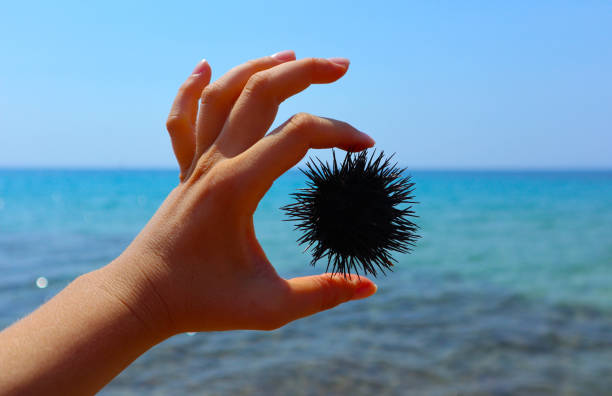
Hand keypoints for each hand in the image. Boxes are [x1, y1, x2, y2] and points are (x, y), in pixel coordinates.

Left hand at [95, 51, 376, 336]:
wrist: (142, 298)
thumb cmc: (202, 303)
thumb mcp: (270, 307)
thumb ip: (323, 294)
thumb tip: (370, 286)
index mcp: (238, 187)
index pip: (297, 135)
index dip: (339, 133)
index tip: (366, 148)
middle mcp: (216, 163)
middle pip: (261, 93)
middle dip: (305, 71)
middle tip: (342, 66)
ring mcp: (196, 163)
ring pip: (223, 93)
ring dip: (257, 68)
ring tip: (290, 55)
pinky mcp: (186, 170)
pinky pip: (184, 118)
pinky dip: (192, 88)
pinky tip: (204, 66)